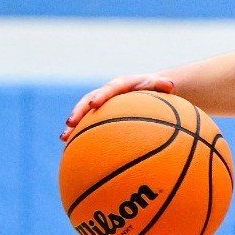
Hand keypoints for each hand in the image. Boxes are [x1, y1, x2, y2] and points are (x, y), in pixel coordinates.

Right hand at [61, 74, 176, 140]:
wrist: (151, 89)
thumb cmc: (158, 90)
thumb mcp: (162, 86)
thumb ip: (162, 86)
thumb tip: (170, 85)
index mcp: (123, 85)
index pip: (110, 89)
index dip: (101, 96)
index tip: (94, 105)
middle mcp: (109, 93)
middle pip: (90, 101)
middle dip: (79, 111)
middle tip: (70, 123)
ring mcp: (104, 104)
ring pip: (86, 115)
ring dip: (75, 125)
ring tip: (64, 138)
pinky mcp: (103, 115)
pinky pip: (90, 125)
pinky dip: (81, 135)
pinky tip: (72, 149)